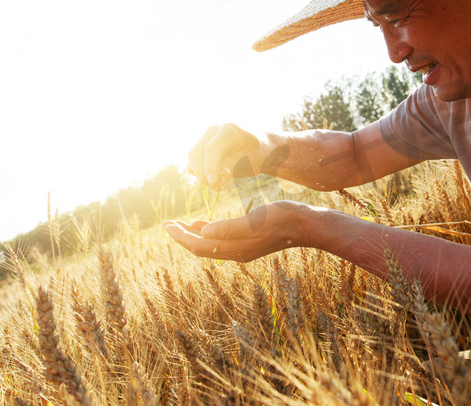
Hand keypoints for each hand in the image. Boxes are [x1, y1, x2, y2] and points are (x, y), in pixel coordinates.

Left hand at [162, 201, 308, 261]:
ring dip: (193, 235)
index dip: (180, 236)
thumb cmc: (282, 218)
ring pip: (210, 244)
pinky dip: (208, 232)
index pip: (199, 245)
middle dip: (182, 236)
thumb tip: (203, 232)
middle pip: (201, 247)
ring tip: (179, 224)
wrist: (305, 225)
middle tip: (167, 224)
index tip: (166, 225)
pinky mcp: (248, 243)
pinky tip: (203, 224)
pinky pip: (221, 240)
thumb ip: (229, 227)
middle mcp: (236, 252)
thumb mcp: (255, 219)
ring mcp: (242, 249)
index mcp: (235, 248)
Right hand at [188, 124, 264, 190]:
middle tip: (217, 188)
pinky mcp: (200, 147)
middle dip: (203, 174)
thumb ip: (231, 167)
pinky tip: (214, 179)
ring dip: (201, 175)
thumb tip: (213, 179)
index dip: (210, 167)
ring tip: (217, 186)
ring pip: (192, 158)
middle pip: (197, 153)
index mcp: (229, 131)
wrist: (256, 149)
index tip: (213, 183)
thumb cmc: (255, 155)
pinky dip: (200, 173)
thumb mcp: (249, 162)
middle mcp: (214, 131)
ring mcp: (205, 137)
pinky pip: (193, 162)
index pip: (212, 148)